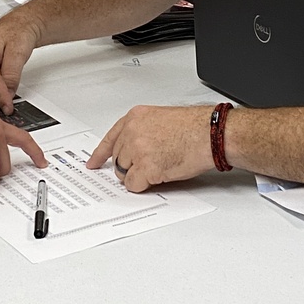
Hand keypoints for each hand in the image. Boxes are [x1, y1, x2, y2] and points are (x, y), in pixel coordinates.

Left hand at [86, 105, 215, 191]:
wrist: (210, 134)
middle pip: (117, 158)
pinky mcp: (146, 168)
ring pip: (123, 173)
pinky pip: (134, 185)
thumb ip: (143, 131)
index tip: (92, 163)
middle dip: (128, 166)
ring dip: (137, 176)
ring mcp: (138, 149)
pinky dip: (143, 186)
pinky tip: (157, 177)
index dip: (100, 153)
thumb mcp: (161, 119)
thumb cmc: (195, 127)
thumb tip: (135, 149)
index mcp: (135, 117)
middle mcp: (133, 132)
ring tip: (158, 168)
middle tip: (145, 167)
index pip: (110, 138)